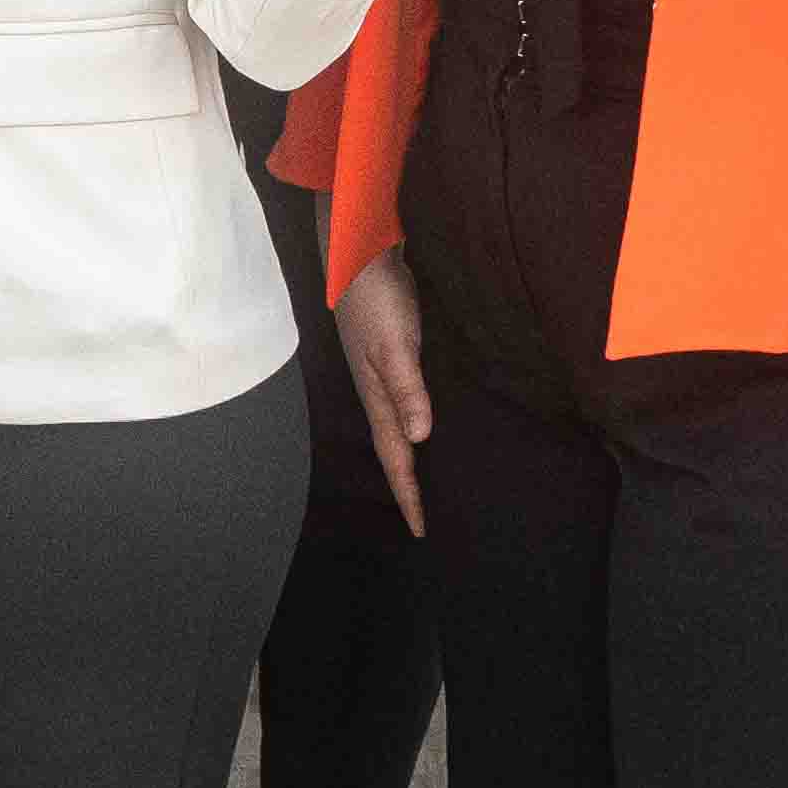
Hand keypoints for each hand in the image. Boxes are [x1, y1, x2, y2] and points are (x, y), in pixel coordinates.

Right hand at [333, 253, 430, 537]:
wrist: (359, 256)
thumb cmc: (376, 301)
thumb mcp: (395, 346)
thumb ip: (408, 389)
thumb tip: (421, 437)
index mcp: (378, 397)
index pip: (396, 458)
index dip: (409, 494)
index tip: (421, 531)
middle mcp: (380, 393)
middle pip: (395, 451)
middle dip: (407, 486)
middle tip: (425, 520)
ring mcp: (385, 376)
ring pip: (401, 430)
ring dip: (412, 459)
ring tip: (428, 483)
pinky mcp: (396, 358)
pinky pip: (408, 406)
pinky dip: (417, 425)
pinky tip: (428, 425)